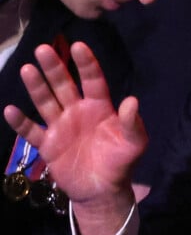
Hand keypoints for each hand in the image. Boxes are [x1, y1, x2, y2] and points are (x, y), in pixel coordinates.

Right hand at [4, 42, 147, 234]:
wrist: (103, 190)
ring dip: (37, 86)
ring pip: (46, 102)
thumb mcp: (134, 143)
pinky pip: (31, 131)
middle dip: (54, 68)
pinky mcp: (48, 145)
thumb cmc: (121, 162)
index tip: (78, 45)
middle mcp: (78, 111)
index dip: (86, 64)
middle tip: (43, 48)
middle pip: (64, 85)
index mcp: (99, 107)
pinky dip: (21, 122)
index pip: (93, 80)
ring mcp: (61, 127)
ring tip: (27, 69)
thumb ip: (132, 123)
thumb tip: (131, 101)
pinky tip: (10, 109)